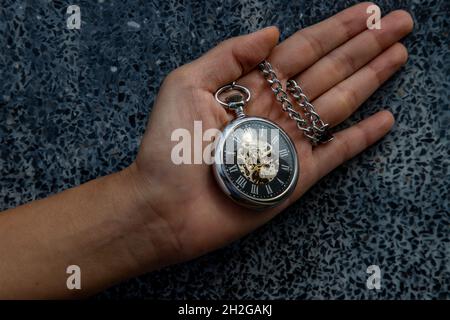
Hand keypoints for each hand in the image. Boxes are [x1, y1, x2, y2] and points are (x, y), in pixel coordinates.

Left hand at [128, 3, 413, 267]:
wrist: (164, 207)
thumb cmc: (168, 147)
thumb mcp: (186, 84)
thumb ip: (229, 56)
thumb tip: (273, 31)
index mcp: (250, 86)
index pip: (302, 50)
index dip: (336, 30)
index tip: (368, 13)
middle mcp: (274, 110)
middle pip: (328, 71)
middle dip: (364, 47)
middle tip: (401, 24)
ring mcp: (288, 143)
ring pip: (337, 104)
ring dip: (369, 81)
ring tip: (398, 56)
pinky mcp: (296, 178)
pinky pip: (336, 153)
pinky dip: (360, 137)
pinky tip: (385, 119)